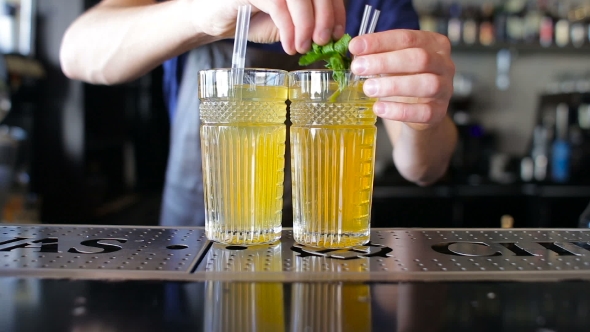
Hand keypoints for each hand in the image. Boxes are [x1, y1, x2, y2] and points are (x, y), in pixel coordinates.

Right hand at [184, 0, 345, 54]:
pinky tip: (289, 44)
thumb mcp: (287, 23)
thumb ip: (307, 23)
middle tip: (322, 42)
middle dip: (325, 17)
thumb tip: (331, 35)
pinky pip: (279, 6)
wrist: (215, 19)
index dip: (337, 10)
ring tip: (302, 47)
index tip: (339, 34)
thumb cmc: (252, 18)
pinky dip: (288, 28)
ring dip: (306, 25)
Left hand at [349, 29, 454, 130]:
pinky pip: (423, 112)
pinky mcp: (439, 112)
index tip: (355, 47)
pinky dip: (398, 110)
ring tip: (367, 88)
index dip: (379, 42)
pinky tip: (379, 108)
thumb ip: (377, 56)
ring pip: (425, 84)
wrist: (419, 110)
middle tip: (358, 68)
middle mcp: (444, 64)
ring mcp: (445, 89)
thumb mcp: (392, 63)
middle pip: (419, 58)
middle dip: (385, 62)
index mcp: (434, 44)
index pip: (407, 38)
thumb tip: (356, 53)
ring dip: (393, 85)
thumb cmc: (405, 79)